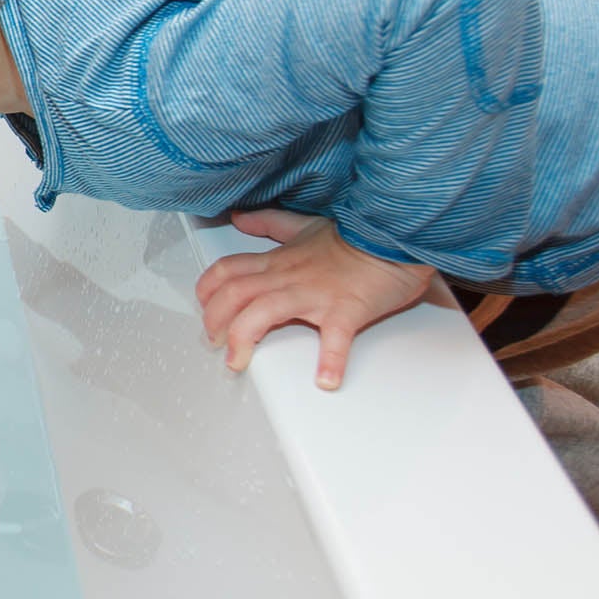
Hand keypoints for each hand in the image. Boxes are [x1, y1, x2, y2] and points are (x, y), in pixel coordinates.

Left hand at [195, 208, 431, 390]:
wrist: (394, 236)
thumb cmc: (354, 237)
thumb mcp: (305, 225)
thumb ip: (270, 223)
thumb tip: (241, 218)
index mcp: (278, 261)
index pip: (227, 271)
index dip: (207, 292)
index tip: (203, 310)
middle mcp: (288, 277)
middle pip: (234, 294)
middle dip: (213, 321)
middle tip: (213, 344)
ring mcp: (315, 294)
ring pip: (264, 311)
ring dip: (243, 339)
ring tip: (238, 362)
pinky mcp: (347, 310)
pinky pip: (335, 337)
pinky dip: (331, 361)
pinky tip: (326, 380)